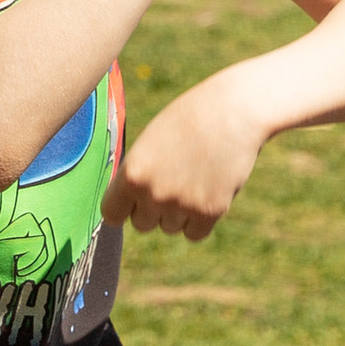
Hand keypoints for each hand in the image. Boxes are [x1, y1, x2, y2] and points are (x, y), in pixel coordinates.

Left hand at [104, 71, 268, 239]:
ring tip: (193, 178)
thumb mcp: (150, 142)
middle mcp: (153, 193)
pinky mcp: (210, 211)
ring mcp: (182, 204)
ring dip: (178, 212)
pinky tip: (207, 192)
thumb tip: (130, 206)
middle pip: (141, 224)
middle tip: (172, 180)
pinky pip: (194, 234)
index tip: (134, 198)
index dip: (123, 207)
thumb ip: (137, 174)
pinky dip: (199, 221)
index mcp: (132, 173)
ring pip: (170, 227)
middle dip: (152, 209)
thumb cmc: (189, 120)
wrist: (233, 111)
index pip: (111, 214)